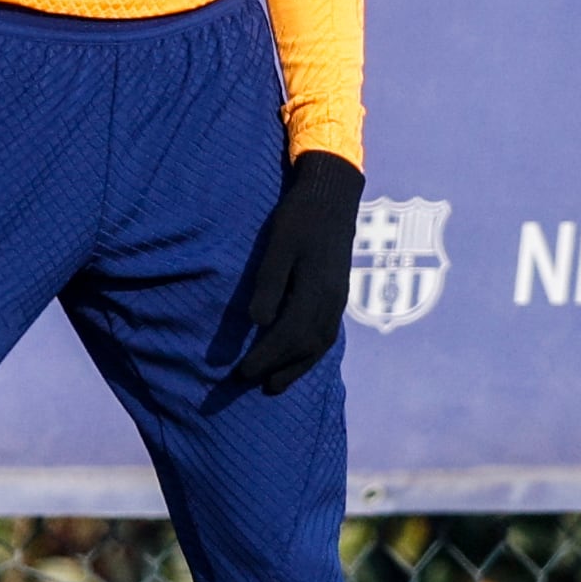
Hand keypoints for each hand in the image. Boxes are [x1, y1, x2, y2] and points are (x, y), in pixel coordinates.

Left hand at [234, 151, 364, 394]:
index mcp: (315, 291)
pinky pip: (327, 334)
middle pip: (305, 347)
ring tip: (276, 383)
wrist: (333, 197)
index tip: (241, 372)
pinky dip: (311, 352)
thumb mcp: (278, 248)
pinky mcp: (339, 295)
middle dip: (279, 368)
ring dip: (297, 367)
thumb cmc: (299, 219)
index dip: (264, 357)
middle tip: (253, 384)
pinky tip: (300, 356)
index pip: (288, 336)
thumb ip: (269, 285)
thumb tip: (257, 323)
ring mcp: (339, 300)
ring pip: (319, 344)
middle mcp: (332, 303)